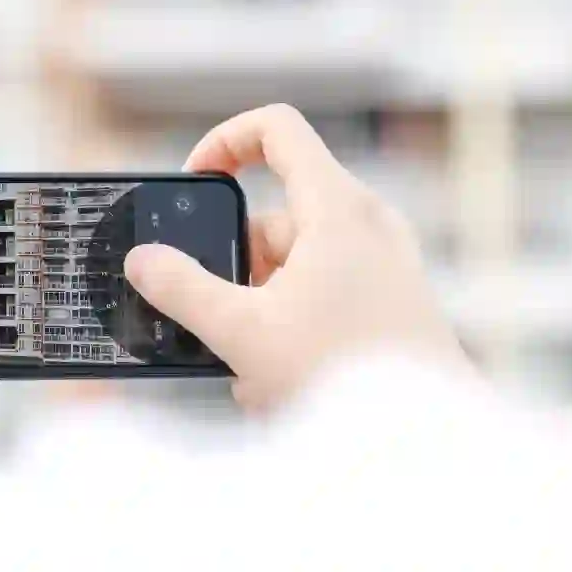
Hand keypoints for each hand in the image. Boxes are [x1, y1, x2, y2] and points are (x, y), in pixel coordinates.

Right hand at [124, 104, 466, 409]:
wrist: (429, 442)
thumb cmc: (348, 379)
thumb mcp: (244, 332)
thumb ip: (182, 290)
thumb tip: (143, 260)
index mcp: (338, 208)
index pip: (276, 129)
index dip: (224, 141)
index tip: (194, 184)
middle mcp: (367, 225)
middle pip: (275, 218)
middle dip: (235, 269)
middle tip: (220, 318)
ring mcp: (383, 264)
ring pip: (294, 267)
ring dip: (259, 311)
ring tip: (252, 371)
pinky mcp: (389, 303)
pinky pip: (322, 297)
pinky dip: (290, 328)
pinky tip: (278, 384)